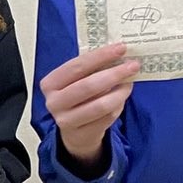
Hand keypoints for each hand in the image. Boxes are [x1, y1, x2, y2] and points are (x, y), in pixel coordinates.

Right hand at [40, 42, 138, 170]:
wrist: (73, 130)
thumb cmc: (77, 97)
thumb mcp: (76, 80)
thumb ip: (92, 68)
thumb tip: (119, 55)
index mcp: (50, 84)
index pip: (76, 66)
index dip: (100, 56)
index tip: (121, 48)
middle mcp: (54, 103)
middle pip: (88, 86)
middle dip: (114, 74)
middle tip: (133, 65)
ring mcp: (66, 121)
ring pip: (100, 105)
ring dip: (120, 92)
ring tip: (130, 82)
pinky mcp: (82, 134)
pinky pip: (107, 117)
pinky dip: (118, 105)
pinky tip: (122, 97)